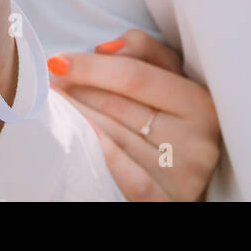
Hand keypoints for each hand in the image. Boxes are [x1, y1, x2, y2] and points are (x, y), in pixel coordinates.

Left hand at [48, 29, 221, 200]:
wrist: (182, 183)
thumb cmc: (172, 123)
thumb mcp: (168, 79)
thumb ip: (144, 52)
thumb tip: (106, 49)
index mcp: (200, 104)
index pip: (136, 76)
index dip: (92, 67)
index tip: (58, 61)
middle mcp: (197, 141)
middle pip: (118, 106)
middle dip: (77, 91)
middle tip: (50, 83)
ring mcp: (183, 175)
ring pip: (112, 138)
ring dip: (75, 118)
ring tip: (53, 105)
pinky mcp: (167, 201)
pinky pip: (126, 177)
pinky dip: (99, 155)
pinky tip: (75, 139)